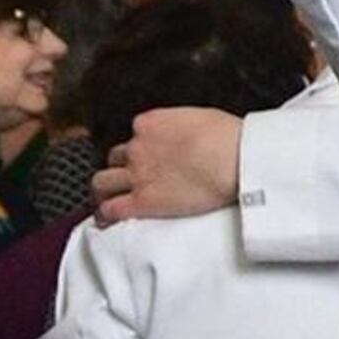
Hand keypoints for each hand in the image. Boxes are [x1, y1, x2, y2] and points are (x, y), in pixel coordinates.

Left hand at [93, 108, 245, 223]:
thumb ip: (182, 126)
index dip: (142, 146)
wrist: (236, 160)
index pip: (135, 135)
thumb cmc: (230, 138)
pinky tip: (106, 220)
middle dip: (121, 167)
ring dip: (104, 190)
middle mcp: (138, 147)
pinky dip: (105, 215)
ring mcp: (137, 175)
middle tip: (129, 179)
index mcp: (151, 123)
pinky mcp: (141, 201)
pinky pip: (110, 209)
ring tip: (107, 200)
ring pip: (102, 182)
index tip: (151, 156)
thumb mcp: (202, 118)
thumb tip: (188, 135)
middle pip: (115, 158)